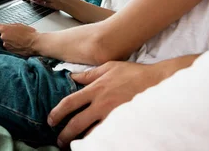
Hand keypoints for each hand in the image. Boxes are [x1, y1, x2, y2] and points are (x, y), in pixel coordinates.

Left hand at [0, 23, 39, 55]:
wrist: (35, 43)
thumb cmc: (29, 33)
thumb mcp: (19, 25)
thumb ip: (9, 26)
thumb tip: (4, 26)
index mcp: (4, 29)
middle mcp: (3, 37)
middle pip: (1, 36)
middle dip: (6, 35)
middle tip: (14, 34)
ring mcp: (6, 45)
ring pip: (5, 42)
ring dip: (10, 41)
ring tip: (19, 40)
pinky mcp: (10, 51)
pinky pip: (9, 47)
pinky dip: (13, 46)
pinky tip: (19, 44)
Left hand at [48, 61, 162, 146]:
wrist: (158, 82)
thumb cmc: (133, 73)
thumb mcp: (108, 67)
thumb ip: (89, 74)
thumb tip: (73, 77)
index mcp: (95, 89)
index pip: (70, 102)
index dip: (58, 112)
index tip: (51, 120)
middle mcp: (101, 104)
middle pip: (77, 123)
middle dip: (65, 134)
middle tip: (59, 141)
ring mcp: (113, 115)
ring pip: (91, 133)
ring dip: (81, 141)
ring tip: (74, 146)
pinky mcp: (124, 123)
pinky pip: (108, 135)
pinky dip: (98, 140)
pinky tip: (94, 144)